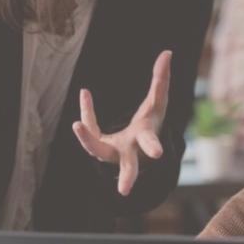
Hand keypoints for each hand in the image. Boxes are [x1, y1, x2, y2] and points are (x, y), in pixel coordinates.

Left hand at [72, 50, 171, 196]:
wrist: (136, 147)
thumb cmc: (149, 123)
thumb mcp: (156, 102)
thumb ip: (161, 80)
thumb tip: (167, 52)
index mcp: (145, 141)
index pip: (150, 144)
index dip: (153, 147)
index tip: (159, 154)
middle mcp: (129, 151)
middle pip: (129, 166)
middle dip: (128, 176)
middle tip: (124, 190)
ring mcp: (111, 152)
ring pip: (98, 151)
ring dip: (87, 140)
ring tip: (76, 125)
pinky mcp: (98, 146)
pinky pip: (91, 128)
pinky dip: (87, 112)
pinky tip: (86, 93)